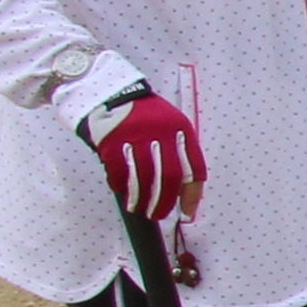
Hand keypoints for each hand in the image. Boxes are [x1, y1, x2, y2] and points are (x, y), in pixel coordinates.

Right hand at [77, 87, 204, 218]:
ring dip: (141, 199)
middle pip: (170, 177)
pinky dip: (120, 186)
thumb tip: (183, 191)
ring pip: (143, 178)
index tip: (187, 212)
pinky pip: (119, 171)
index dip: (192, 194)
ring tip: (139, 208)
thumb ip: (179, 152)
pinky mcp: (112, 141)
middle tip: (158, 215)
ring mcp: (136, 137)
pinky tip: (121, 191)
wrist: (112, 92)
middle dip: (165, 202)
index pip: (195, 168)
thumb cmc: (145, 115)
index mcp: (182, 130)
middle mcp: (162, 134)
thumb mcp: (171, 126)